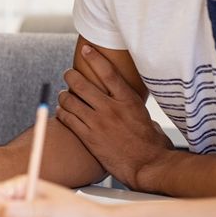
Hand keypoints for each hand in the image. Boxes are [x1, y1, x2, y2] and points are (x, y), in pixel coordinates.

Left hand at [56, 45, 172, 188]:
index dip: (94, 58)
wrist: (148, 166)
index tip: (85, 49)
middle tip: (68, 74)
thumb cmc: (153, 146)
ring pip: (70, 101)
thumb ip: (134, 110)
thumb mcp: (148, 120)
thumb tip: (131, 108)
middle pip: (81, 84)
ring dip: (63, 96)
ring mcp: (98, 123)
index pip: (108, 73)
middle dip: (71, 76)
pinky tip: (62, 112)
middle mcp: (111, 108)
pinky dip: (62, 113)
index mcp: (128, 101)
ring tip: (63, 96)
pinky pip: (68, 120)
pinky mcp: (89, 137)